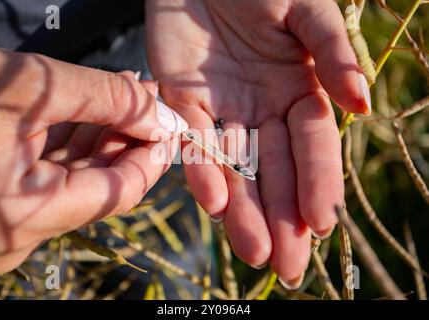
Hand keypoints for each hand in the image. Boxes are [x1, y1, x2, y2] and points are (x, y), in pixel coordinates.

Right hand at [0, 43, 187, 273]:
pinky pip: (48, 179)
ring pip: (75, 181)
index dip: (152, 155)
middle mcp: (12, 234)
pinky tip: (94, 111)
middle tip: (150, 100)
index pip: (119, 192)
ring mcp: (2, 224)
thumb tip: (162, 115)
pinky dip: (73, 145)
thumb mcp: (32, 86)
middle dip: (128, 137)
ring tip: (127, 96)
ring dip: (103, 136)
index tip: (171, 124)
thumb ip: (109, 101)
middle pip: (99, 186)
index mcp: (21, 216)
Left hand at [146, 0, 369, 287]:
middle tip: (289, 265)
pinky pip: (193, 144)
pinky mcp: (181, 105)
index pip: (311, 147)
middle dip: (282, 218)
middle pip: (275, 172)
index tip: (323, 222)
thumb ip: (332, 53)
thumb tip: (362, 105)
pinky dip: (202, 172)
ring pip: (235, 170)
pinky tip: (216, 204)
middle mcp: (262, 112)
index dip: (318, 183)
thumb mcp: (307, 10)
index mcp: (298, 93)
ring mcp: (222, 112)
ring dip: (244, 212)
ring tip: (254, 252)